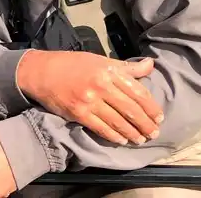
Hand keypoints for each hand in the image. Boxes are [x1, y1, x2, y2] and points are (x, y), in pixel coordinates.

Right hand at [17, 50, 163, 144]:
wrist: (40, 71)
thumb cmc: (71, 64)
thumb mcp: (99, 60)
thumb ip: (125, 67)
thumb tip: (150, 65)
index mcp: (108, 71)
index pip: (138, 92)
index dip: (151, 108)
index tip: (159, 117)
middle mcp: (100, 86)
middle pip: (131, 109)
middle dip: (145, 124)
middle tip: (154, 133)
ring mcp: (89, 100)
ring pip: (118, 121)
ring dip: (132, 133)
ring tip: (140, 139)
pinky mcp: (78, 113)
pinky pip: (101, 128)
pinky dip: (113, 136)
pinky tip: (121, 140)